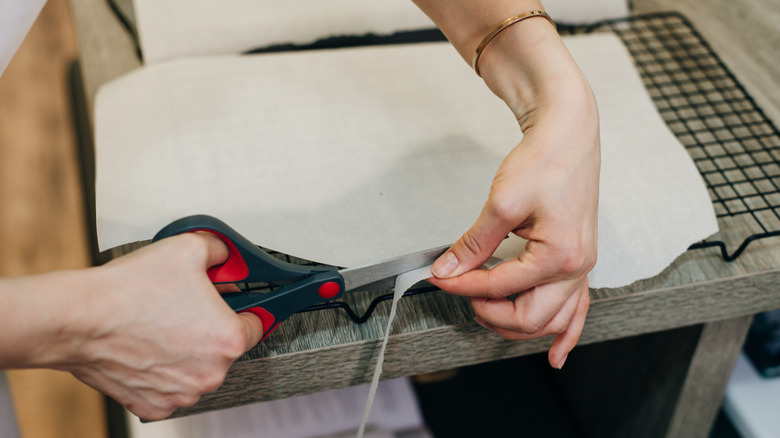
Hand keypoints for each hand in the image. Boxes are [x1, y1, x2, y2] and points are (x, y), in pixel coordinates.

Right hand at [59, 233, 262, 419]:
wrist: (78, 319)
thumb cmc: (129, 290)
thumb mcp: (189, 248)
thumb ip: (220, 251)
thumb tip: (225, 255)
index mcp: (228, 340)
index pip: (256, 324)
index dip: (243, 308)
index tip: (234, 304)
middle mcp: (210, 374)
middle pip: (223, 347)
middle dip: (209, 327)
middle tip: (185, 307)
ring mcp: (181, 394)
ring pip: (196, 368)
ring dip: (185, 350)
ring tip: (160, 324)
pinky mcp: (154, 405)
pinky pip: (169, 385)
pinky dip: (161, 369)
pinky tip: (146, 346)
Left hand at [429, 22, 599, 368]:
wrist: (569, 132)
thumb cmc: (545, 160)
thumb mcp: (502, 203)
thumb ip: (474, 244)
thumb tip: (447, 269)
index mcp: (560, 256)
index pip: (502, 287)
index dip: (465, 286)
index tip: (440, 279)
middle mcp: (578, 267)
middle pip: (531, 317)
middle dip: (491, 314)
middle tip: (460, 293)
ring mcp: (582, 266)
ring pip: (554, 319)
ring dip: (520, 327)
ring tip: (488, 319)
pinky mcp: (578, 259)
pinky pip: (577, 308)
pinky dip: (566, 332)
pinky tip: (558, 355)